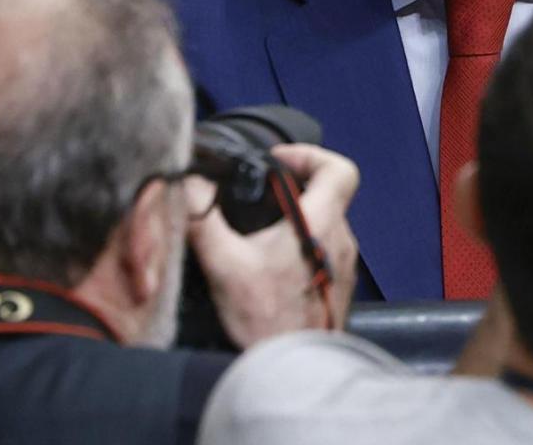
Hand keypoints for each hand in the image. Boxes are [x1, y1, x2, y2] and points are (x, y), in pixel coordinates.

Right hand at [189, 143, 360, 347]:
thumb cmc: (265, 323)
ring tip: (257, 238)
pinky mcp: (338, 293)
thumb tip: (188, 185)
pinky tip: (270, 272)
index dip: (310, 155)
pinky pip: (323, 258)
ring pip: (324, 229)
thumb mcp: (225, 266)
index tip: (278, 162)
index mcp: (322, 224)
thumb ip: (203, 219)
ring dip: (295, 225)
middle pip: (328, 197)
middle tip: (258, 199)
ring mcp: (344, 269)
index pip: (340, 169)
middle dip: (292, 191)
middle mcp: (341, 242)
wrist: (292, 376)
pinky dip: (300, 253)